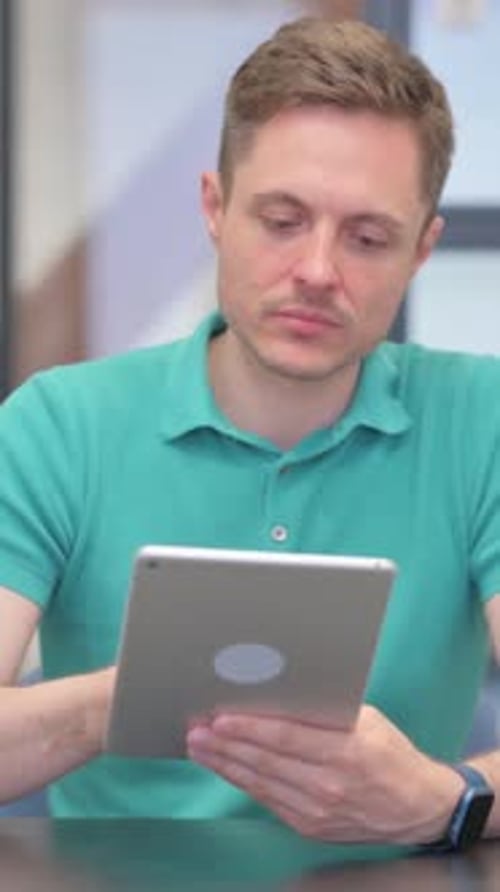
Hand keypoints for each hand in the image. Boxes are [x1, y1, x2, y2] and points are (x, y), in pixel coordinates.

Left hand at [186, 704, 463, 843]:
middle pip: (266, 761)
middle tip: (196, 728)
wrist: (417, 807)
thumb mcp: (368, 719)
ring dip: (224, 764)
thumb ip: (326, 709)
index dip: (248, 728)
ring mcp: (317, 810)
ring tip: (199, 746)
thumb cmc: (391, 753)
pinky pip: (267, 799)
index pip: (286, 738)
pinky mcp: (309, 826)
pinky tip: (225, 767)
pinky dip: (242, 781)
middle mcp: (330, 784)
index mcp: (347, 750)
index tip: (220, 717)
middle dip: (225, 744)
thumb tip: (281, 690)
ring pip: (260, 782)